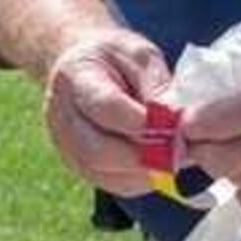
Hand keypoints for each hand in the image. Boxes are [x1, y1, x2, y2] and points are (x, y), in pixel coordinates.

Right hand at [41, 24, 173, 197]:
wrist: (84, 65)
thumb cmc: (116, 59)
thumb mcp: (141, 56)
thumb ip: (158, 88)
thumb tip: (178, 125)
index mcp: (74, 77)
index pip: (106, 108)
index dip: (144, 124)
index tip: (177, 128)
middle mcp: (60, 116)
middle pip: (98, 151)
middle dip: (145, 156)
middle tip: (180, 150)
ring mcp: (65, 145)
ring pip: (105, 173)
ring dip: (145, 171)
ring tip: (173, 154)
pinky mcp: (78, 165)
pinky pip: (112, 184)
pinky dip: (141, 178)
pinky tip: (157, 161)